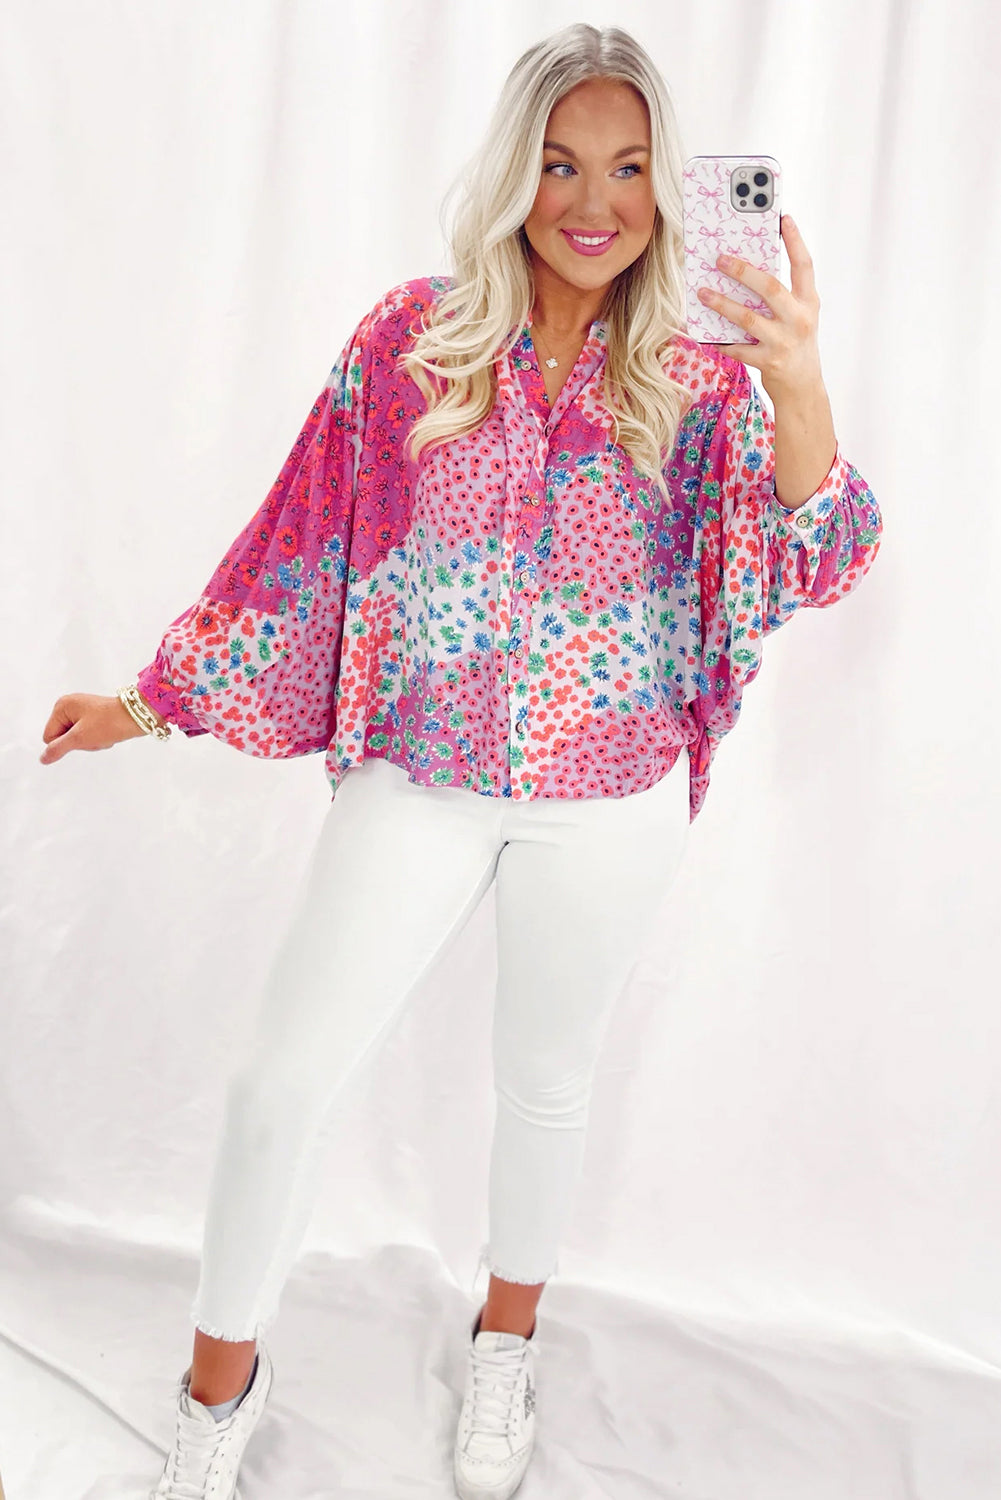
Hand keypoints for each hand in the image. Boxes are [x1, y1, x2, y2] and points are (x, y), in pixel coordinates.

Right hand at [39, 692, 156, 764]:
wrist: (138, 716)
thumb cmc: (109, 723)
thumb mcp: (80, 738)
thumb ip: (58, 749)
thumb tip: (43, 758)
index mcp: (62, 706)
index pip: (49, 737)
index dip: (65, 743)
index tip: (83, 735)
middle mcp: (70, 706)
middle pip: (63, 738)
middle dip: (80, 742)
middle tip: (95, 735)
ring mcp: (82, 711)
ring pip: (77, 739)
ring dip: (90, 742)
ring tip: (103, 734)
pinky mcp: (94, 716)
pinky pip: (88, 736)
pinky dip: (97, 739)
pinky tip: (108, 734)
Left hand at [697, 214, 822, 397]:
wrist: (803, 388)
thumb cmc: (796, 344)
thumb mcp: (799, 316)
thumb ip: (781, 296)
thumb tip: (746, 271)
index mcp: (809, 303)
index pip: (805, 266)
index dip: (795, 241)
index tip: (783, 218)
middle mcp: (799, 320)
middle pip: (770, 288)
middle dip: (744, 271)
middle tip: (720, 259)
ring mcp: (784, 342)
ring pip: (748, 318)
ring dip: (722, 304)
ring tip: (703, 293)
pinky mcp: (769, 362)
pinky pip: (737, 348)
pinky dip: (719, 341)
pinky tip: (703, 334)